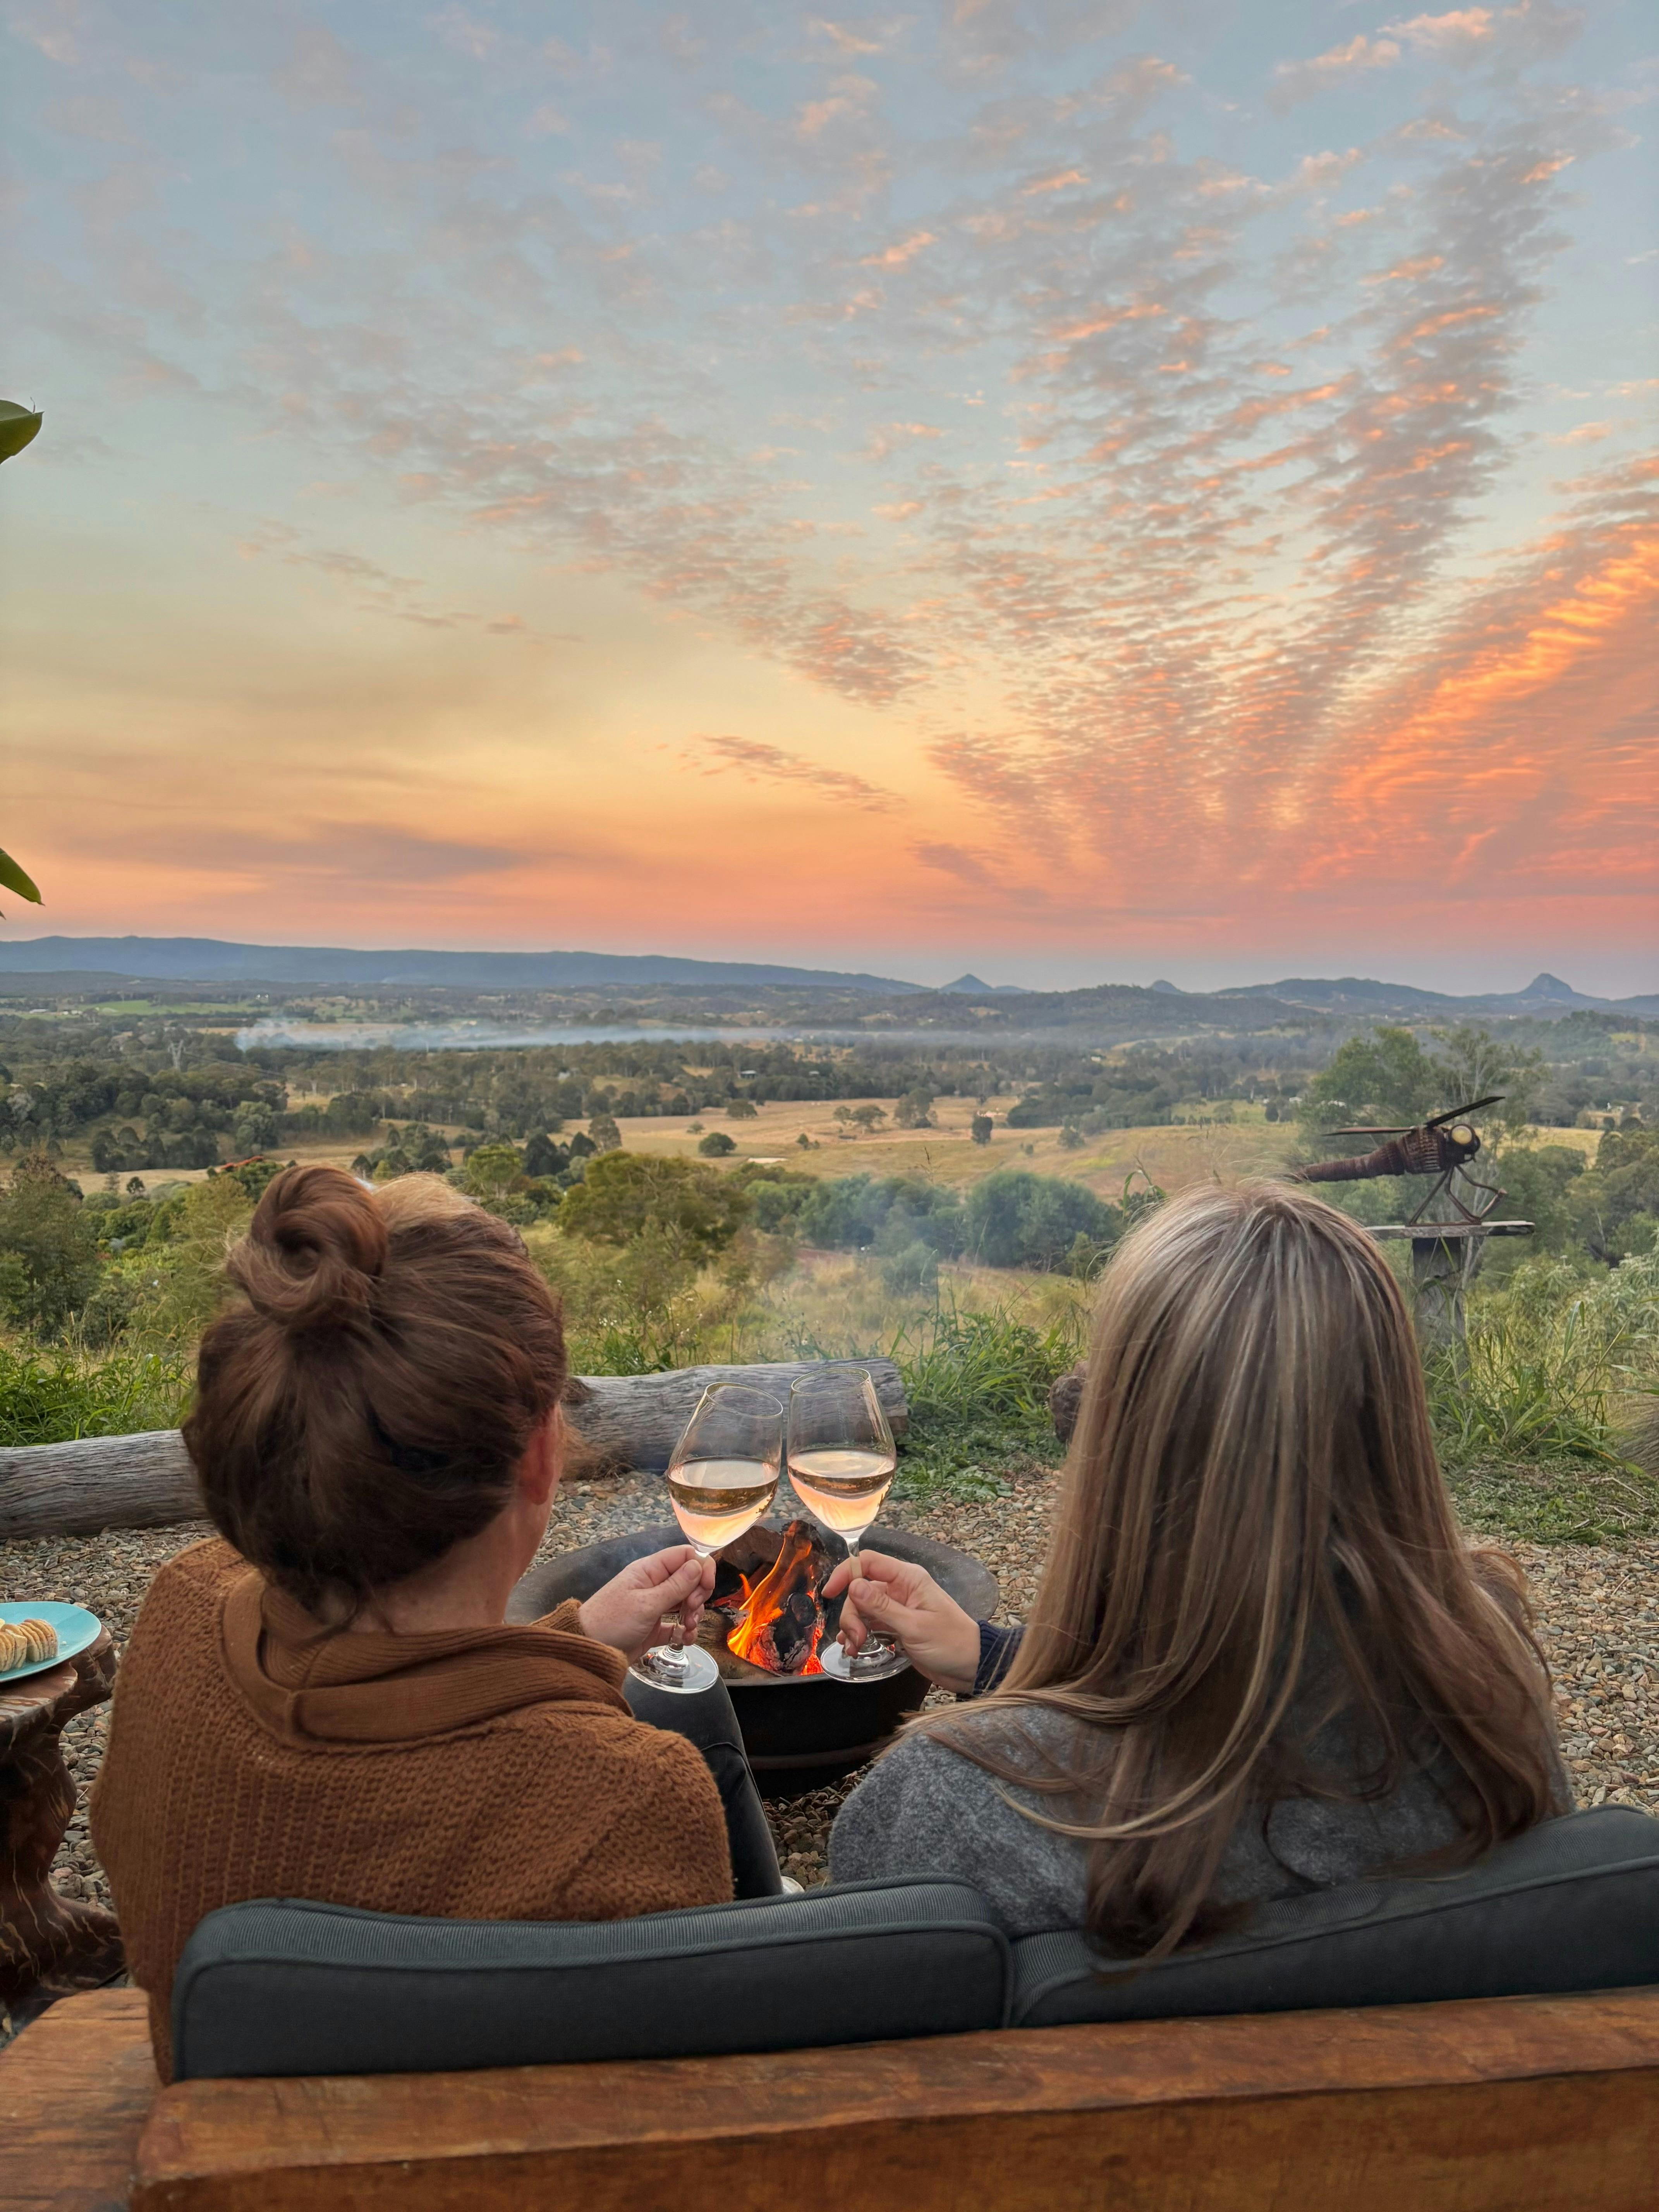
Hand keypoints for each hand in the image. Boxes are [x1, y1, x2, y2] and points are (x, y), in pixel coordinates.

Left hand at [578, 1547, 715, 1662]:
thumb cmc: (612, 1622)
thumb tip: (699, 1563)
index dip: (701, 1568)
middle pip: (689, 1579)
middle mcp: (654, 1584)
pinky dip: (685, 1631)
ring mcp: (655, 1606)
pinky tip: (685, 1639)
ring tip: (688, 1628)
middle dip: (698, 1595)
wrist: (589, 1651)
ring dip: (693, 1614)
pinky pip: (677, 1625)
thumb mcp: (646, 1604)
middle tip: (692, 1610)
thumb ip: (675, 1586)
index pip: (685, 1556)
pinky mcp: (654, 1628)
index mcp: (650, 1570)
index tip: (705, 1588)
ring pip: (685, 1602)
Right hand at [820, 1550, 980, 1694]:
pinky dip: (860, 1634)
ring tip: (855, 1648)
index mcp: (908, 1578)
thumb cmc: (951, 1643)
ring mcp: (897, 1608)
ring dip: (853, 1627)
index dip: (846, 1573)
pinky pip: (870, 1623)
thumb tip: (854, 1585)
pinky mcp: (896, 1626)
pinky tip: (856, 1648)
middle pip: (860, 1589)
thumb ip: (882, 1607)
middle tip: (856, 1639)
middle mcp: (900, 1589)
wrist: (971, 1667)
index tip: (829, 1593)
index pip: (868, 1562)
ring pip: (862, 1608)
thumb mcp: (914, 1626)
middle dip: (852, 1613)